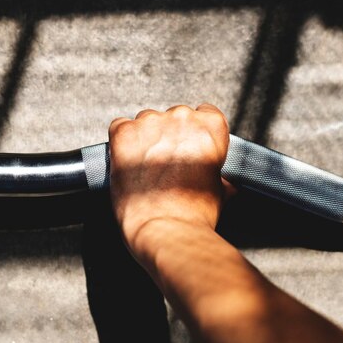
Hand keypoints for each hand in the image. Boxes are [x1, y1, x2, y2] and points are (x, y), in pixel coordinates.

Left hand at [109, 104, 232, 254]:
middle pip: (172, 117)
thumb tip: (223, 181)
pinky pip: (119, 127)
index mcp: (211, 127)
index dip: (193, 133)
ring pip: (145, 121)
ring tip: (145, 168)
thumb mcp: (220, 191)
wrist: (165, 229)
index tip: (187, 147)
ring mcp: (150, 123)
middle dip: (167, 137)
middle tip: (164, 164)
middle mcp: (182, 118)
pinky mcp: (124, 133)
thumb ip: (219, 175)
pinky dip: (121, 142)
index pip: (203, 113)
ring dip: (144, 139)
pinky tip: (126, 162)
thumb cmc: (193, 214)